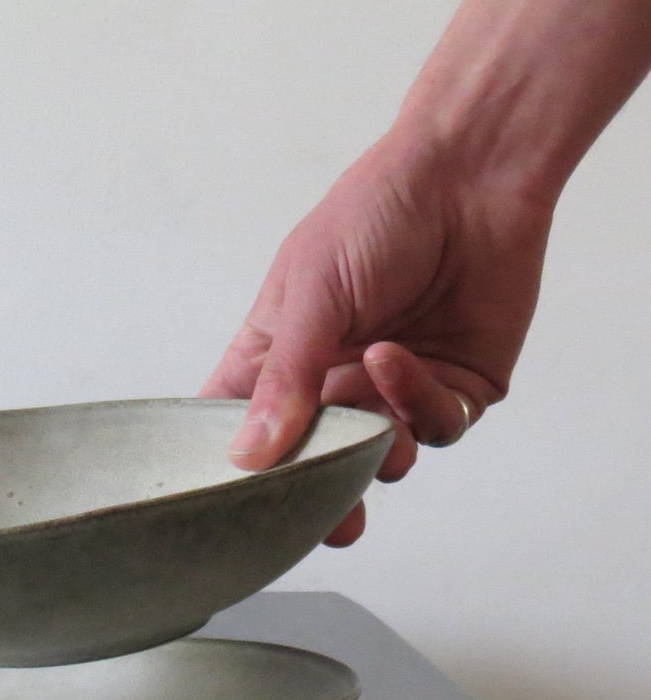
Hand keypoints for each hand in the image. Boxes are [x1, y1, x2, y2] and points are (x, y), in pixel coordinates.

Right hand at [201, 125, 554, 544]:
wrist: (473, 176)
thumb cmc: (376, 213)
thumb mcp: (311, 291)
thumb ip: (285, 379)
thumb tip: (249, 457)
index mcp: (279, 351)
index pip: (239, 424)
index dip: (232, 466)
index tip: (226, 505)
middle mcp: (334, 378)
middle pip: (313, 461)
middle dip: (318, 496)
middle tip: (319, 523)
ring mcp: (394, 388)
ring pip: (379, 460)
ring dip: (375, 453)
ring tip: (371, 430)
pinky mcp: (456, 390)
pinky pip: (434, 428)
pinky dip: (415, 403)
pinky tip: (398, 360)